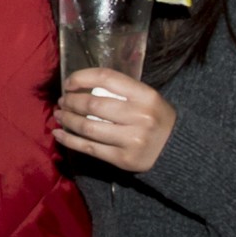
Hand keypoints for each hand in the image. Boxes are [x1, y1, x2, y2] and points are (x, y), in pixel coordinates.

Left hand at [53, 68, 175, 173]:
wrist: (176, 150)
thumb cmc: (155, 118)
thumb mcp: (146, 98)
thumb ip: (119, 91)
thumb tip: (79, 86)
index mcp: (145, 95)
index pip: (106, 78)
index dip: (82, 77)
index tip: (69, 83)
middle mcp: (139, 116)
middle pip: (93, 104)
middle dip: (71, 101)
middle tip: (63, 101)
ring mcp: (131, 139)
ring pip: (87, 127)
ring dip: (67, 119)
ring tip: (59, 115)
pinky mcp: (122, 159)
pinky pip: (88, 148)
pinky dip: (69, 140)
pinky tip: (59, 133)